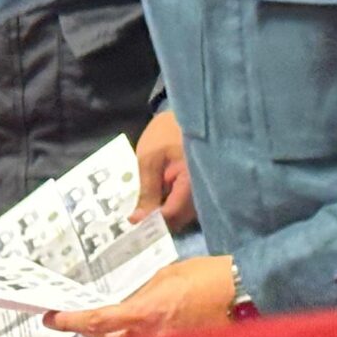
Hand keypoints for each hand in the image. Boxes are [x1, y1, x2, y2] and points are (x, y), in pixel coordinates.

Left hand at [45, 255, 235, 336]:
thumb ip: (140, 295)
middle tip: (78, 322)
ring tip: (108, 330)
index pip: (98, 322)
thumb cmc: (208, 278)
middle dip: (93, 336)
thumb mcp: (164, 277)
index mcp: (145, 313)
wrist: (244, 293)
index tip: (52, 318)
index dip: (72, 321)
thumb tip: (123, 306)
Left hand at [132, 110, 194, 232]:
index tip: (132, 223)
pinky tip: (157, 198)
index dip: (151, 223)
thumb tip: (138, 220)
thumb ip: (147, 191)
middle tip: (135, 216)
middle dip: (157, 222)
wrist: (188, 113)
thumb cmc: (167, 132)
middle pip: (179, 221)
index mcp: (193, 183)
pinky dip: (171, 204)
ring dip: (164, 213)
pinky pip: (185, 205)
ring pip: (182, 215)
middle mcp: (204, 193)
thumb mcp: (150, 158)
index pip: (172, 215)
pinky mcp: (201, 189)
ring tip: (144, 206)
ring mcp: (204, 192)